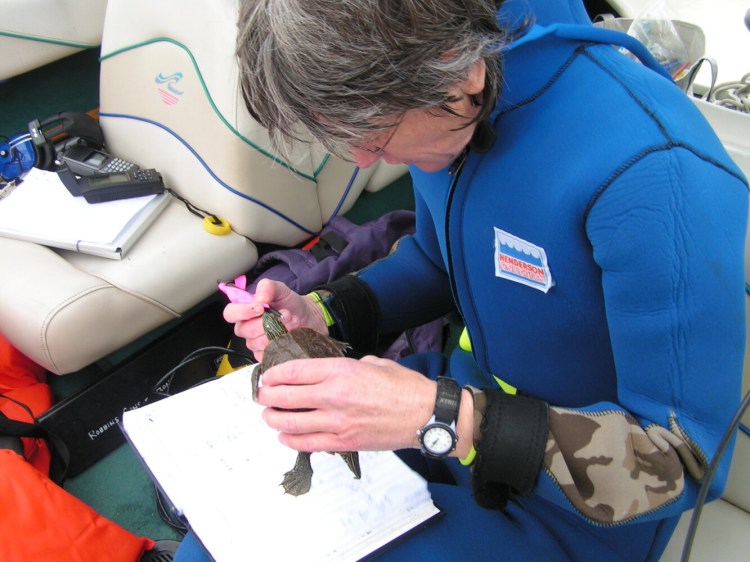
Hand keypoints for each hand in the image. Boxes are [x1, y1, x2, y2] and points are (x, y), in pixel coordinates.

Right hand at [223, 279, 328, 360]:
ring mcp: (256, 344)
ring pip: (257, 343)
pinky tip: (290, 336)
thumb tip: (259, 298)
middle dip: (266, 322)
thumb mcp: (280, 289)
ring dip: (278, 332)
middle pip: (244, 330)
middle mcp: (247, 328)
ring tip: (292, 322)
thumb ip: (267, 287)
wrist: (308, 317)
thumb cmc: (291, 304)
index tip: (260, 307)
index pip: (230, 313)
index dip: (242, 312)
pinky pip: (266, 355)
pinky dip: (281, 344)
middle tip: (284, 314)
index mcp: (245, 311)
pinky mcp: (266, 355)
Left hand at [256, 355, 437, 452]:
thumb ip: (345, 367)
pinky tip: (285, 436)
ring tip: (269, 416)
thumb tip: (327, 373)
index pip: (292, 372)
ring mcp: (336, 422)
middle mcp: (333, 395)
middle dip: (266, 396)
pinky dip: (289, 440)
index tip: (267, 376)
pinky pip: (305, 443)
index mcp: (340, 371)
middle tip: (263, 396)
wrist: (424, 414)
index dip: (273, 375)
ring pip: (289, 423)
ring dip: (273, 420)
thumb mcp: (372, 363)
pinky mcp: (343, 442)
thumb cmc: (403, 387)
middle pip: (283, 397)